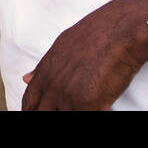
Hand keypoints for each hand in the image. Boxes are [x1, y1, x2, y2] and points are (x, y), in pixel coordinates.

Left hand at [20, 0, 147, 109]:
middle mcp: (53, 85)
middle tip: (66, 107)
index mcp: (46, 71)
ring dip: (73, 111)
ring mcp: (68, 96)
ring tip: (85, 104)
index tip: (36, 112)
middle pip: (42, 113)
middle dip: (51, 112)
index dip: (31, 110)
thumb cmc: (97, 34)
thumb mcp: (63, 45)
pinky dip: (93, 111)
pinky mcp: (88, 105)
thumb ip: (44, 66)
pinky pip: (86, 116)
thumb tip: (25, 78)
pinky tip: (99, 106)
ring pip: (63, 115)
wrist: (121, 30)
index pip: (29, 101)